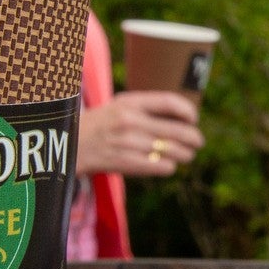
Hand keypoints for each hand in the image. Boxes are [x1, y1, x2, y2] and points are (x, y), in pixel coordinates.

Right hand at [76, 91, 203, 178]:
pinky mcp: (125, 162)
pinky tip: (167, 165)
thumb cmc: (102, 124)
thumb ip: (147, 108)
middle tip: (198, 142)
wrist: (71, 145)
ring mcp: (128, 142)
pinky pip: (160, 166)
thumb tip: (183, 117)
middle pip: (176, 130)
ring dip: (185, 154)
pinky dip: (168, 166)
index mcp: (130, 102)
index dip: (188, 111)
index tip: (193, 118)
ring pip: (172, 150)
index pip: (169, 102)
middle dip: (193, 138)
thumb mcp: (120, 106)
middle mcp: (130, 120)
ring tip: (187, 155)